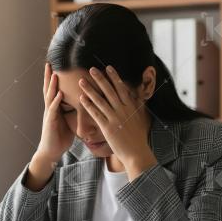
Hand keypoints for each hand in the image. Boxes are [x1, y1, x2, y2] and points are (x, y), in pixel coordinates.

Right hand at [35, 62, 73, 163]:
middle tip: (49, 63)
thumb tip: (84, 105)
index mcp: (55, 108)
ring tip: (55, 74)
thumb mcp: (69, 122)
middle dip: (48, 76)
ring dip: (52, 85)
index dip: (54, 78)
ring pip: (50, 97)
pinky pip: (53, 110)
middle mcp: (50, 109)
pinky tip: (59, 94)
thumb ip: (73, 112)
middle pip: (48, 89)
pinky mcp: (50, 122)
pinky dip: (56, 101)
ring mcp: (49, 115)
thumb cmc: (61, 138)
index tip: (57, 65)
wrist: (51, 152)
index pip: (54, 89)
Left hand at [79, 66, 156, 180]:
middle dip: (100, 79)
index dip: (114, 77)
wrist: (137, 153)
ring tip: (81, 81)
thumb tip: (136, 95)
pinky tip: (81, 98)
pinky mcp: (108, 128)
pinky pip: (96, 114)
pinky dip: (88, 105)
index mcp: (131, 107)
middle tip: (91, 69)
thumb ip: (137, 105)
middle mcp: (123, 110)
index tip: (108, 68)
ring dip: (90, 90)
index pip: (121, 88)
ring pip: (100, 100)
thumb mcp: (140, 118)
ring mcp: (115, 118)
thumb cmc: (138, 137)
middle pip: (109, 91)